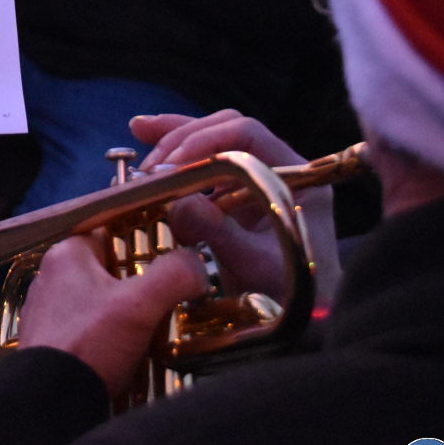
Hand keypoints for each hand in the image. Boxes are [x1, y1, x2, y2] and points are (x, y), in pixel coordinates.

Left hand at [17, 230, 208, 399]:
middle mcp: (50, 278)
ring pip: (97, 303)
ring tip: (150, 334)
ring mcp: (45, 312)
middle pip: (107, 272)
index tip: (169, 265)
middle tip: (164, 304)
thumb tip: (197, 264)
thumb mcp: (139, 305)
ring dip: (122, 316)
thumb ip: (173, 276)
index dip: (143, 247)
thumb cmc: (89, 343)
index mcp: (66, 255)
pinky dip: (105, 339)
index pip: (111, 235)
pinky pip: (85, 331)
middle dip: (136, 287)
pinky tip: (124, 356)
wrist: (49, 403)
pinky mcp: (47, 342)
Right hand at [131, 110, 342, 309]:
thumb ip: (221, 233)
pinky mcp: (234, 192)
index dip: (205, 142)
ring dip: (175, 139)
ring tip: (139, 134)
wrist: (304, 316)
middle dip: (184, 138)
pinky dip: (175, 154)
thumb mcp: (256, 265)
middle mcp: (277, 166)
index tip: (171, 167)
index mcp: (296, 176)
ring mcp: (255, 177)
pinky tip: (146, 145)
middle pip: (226, 129)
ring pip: (212, 138)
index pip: (247, 135)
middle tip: (151, 165)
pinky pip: (203, 162)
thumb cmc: (292, 292)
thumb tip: (178, 202)